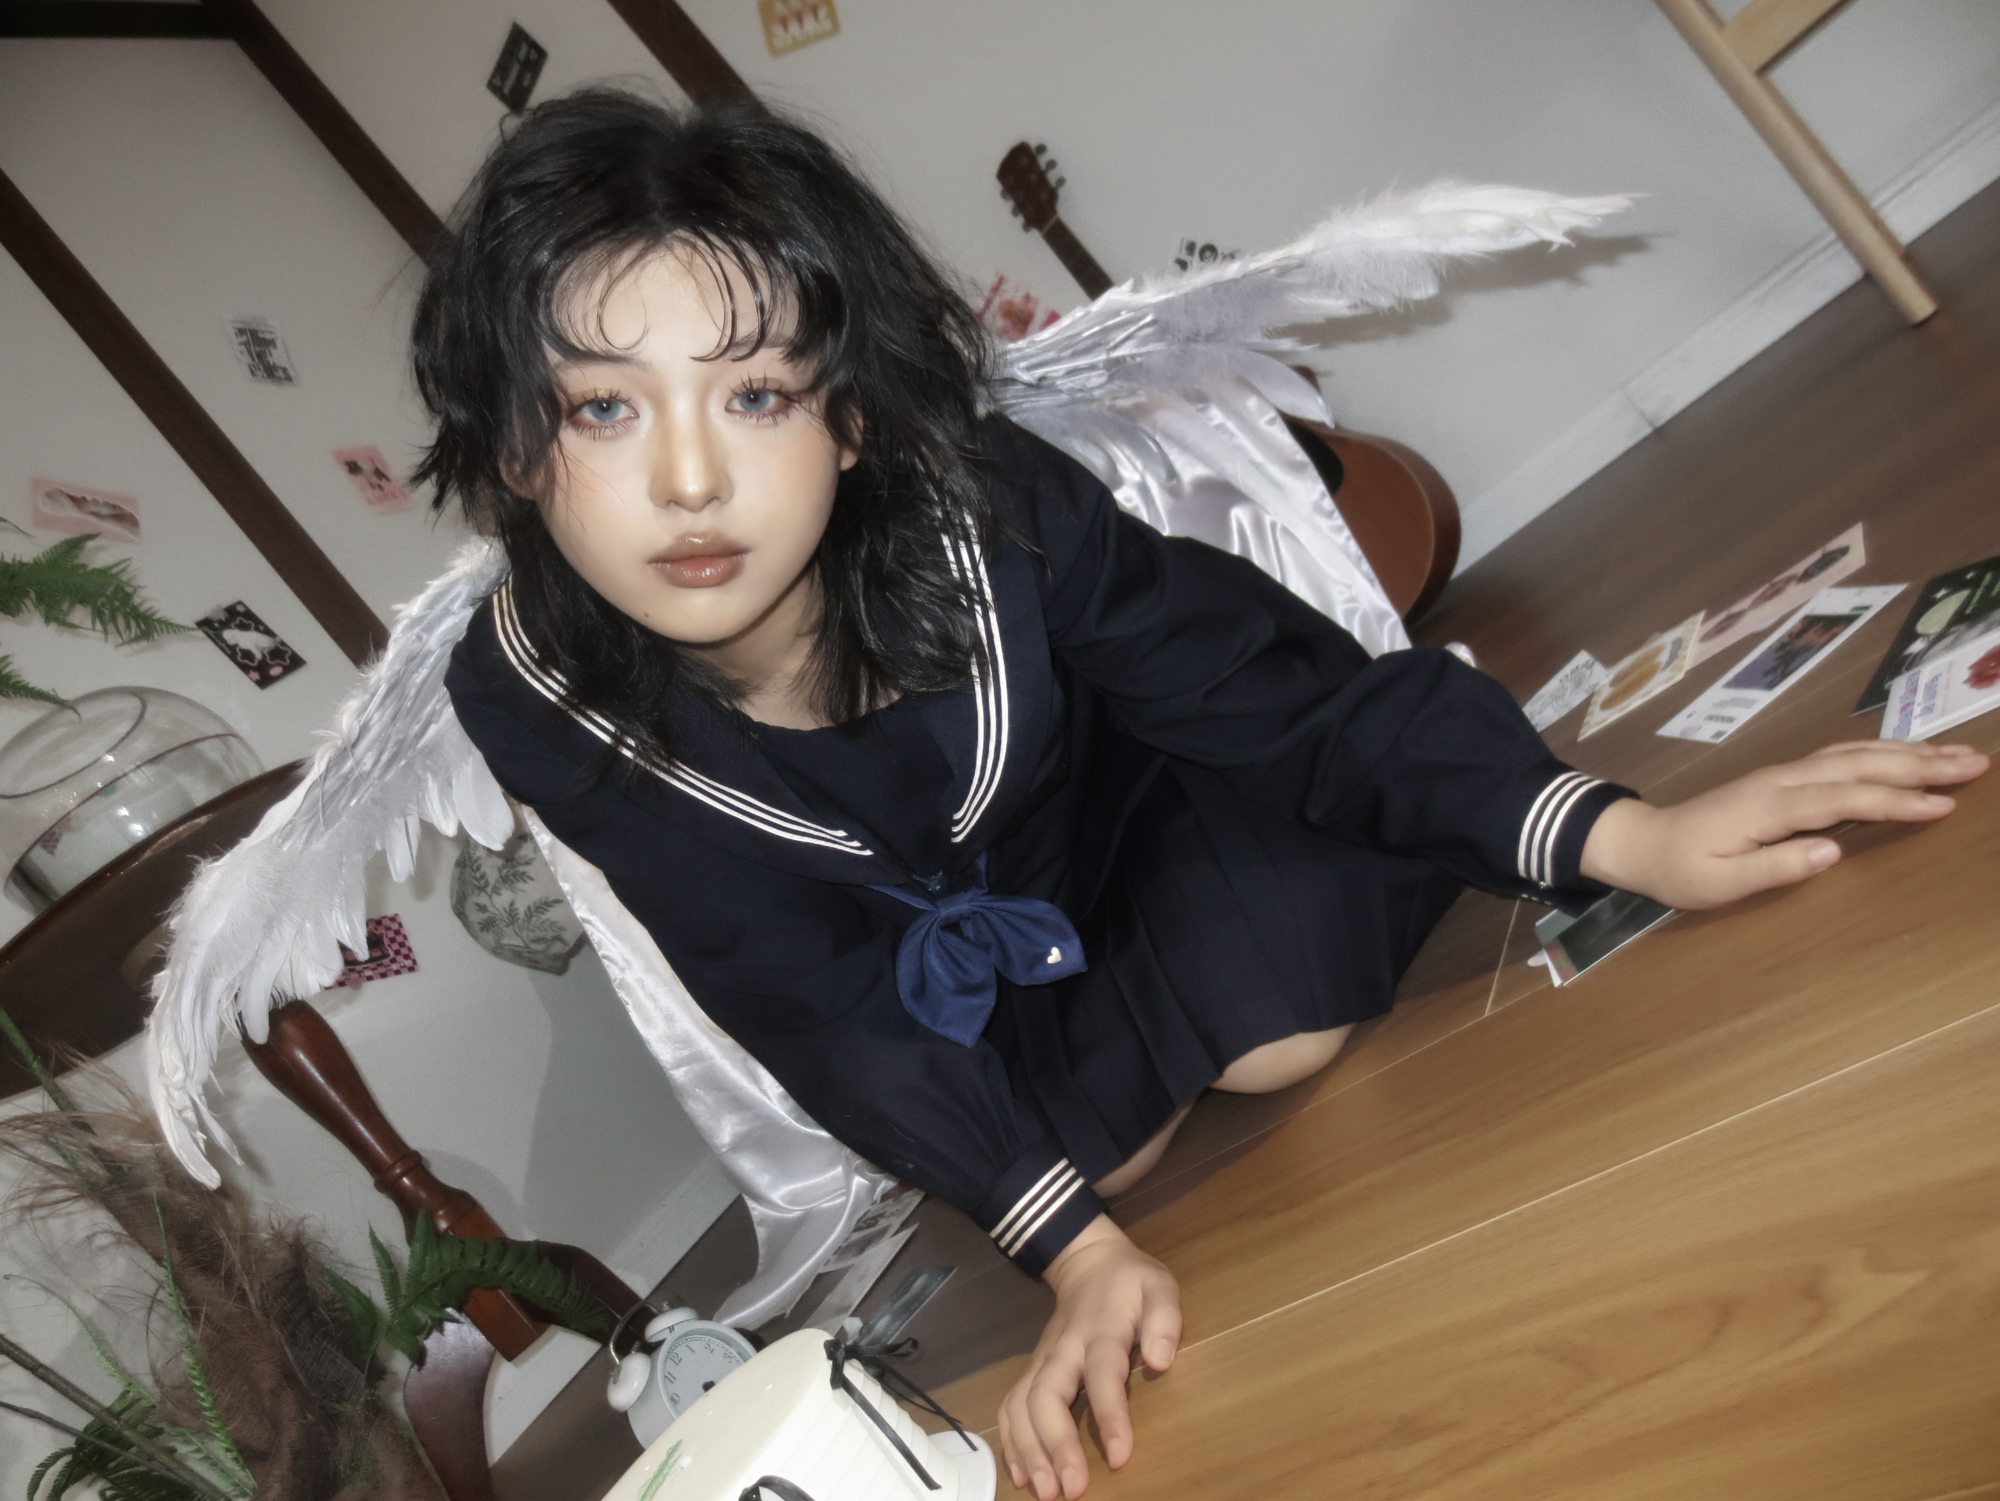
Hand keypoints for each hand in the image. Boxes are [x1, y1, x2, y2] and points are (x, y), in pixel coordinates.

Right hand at [998, 1215, 1180, 1498]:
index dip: (1109, 1416)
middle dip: (1055, 1445)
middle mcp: (1063, 1351)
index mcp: (1100, 1332)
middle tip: (1070, 1490)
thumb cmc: (1130, 1282)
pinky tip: (1023, 1475)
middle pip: (1046, 1397)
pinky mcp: (1033, 1371)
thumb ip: (1164, 1319)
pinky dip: (1012, 1442)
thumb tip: (1163, 1359)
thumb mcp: (1158, 1287)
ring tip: (1046, 1493)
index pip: (1102, 1376)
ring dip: (1029, 1451)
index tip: (1120, 1457)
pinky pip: (1011, 1407)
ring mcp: (1042, 1361)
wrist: (1088, 1261)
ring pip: (1021, 1406)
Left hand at [1580, 740, 1987, 908]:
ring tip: (1959, 754)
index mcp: (1772, 806)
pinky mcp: (1784, 778)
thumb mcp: (1720, 883)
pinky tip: (1907, 754)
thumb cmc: (1681, 869)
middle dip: (1921, 764)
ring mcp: (1784, 774)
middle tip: (1978, 763)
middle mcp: (1783, 781)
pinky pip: (1842, 758)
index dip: (1897, 802)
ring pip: (1855, 755)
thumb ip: (1776, 866)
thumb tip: (1833, 851)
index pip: (1847, 800)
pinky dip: (1881, 753)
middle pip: (1861, 766)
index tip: (1945, 805)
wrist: (1643, 841)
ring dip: (1908, 753)